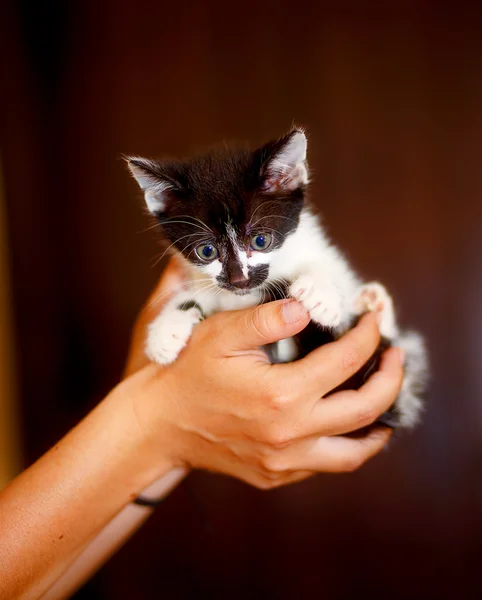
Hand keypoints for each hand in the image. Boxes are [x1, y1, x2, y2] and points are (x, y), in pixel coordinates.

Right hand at [119, 259, 402, 489]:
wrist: (158, 425)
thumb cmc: (187, 374)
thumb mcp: (220, 334)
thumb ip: (266, 318)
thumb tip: (306, 308)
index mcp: (281, 393)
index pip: (347, 359)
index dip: (368, 334)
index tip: (373, 318)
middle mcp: (291, 434)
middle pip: (366, 409)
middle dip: (391, 378)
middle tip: (395, 356)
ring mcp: (284, 461)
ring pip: (354, 453)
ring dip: (378, 424)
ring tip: (385, 399)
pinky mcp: (276, 476)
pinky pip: (325, 464)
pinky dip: (346, 444)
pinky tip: (343, 425)